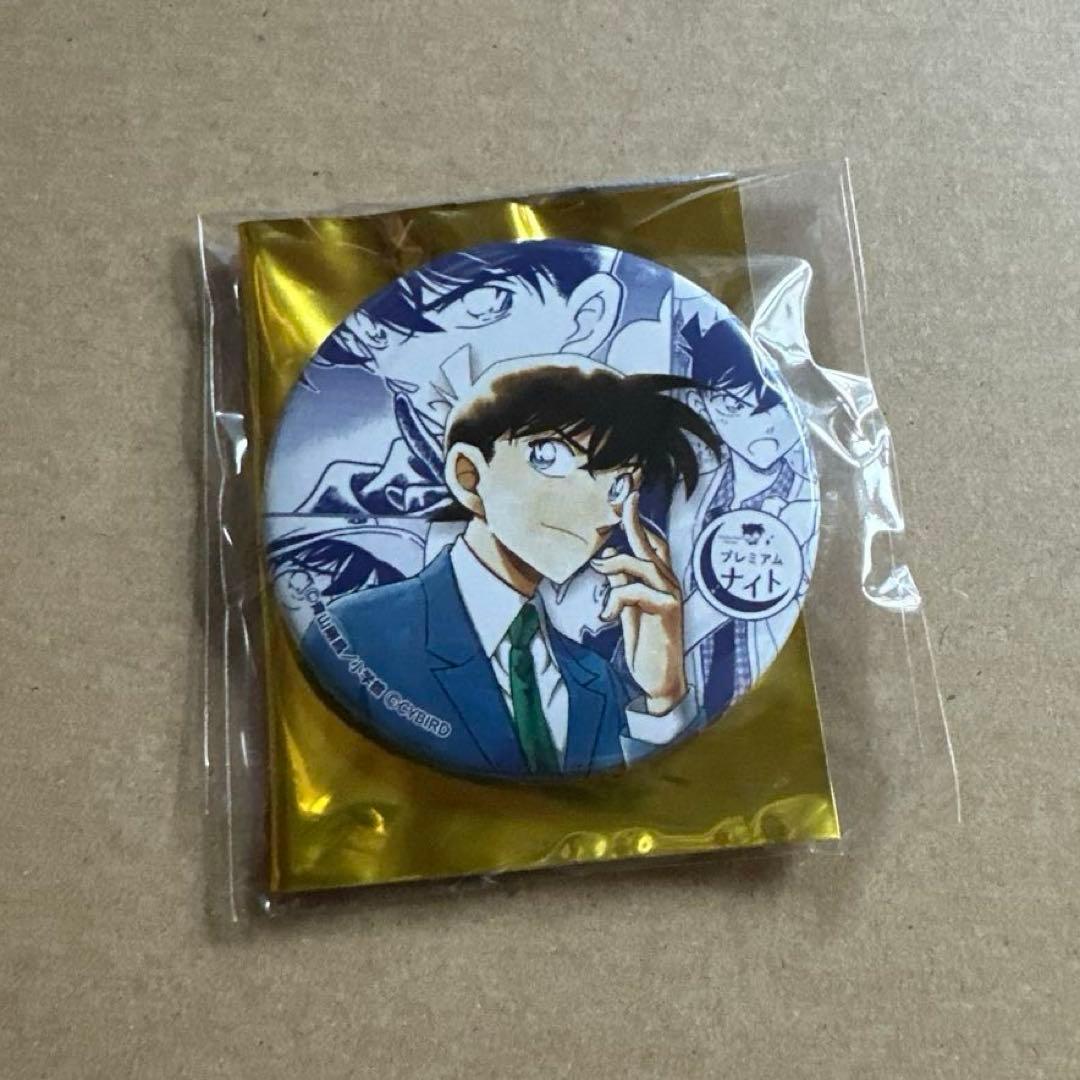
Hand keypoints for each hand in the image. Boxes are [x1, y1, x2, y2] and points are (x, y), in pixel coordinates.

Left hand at [592, 492, 686, 714]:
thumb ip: (623, 585)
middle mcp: (669, 584)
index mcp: (660, 581)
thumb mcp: (628, 610)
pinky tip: (605, 615)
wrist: (659, 683)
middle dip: (635, 520)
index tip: (625, 496)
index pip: (651, 543)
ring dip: (617, 562)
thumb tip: (610, 561)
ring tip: (599, 568)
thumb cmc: (645, 644)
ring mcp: (671, 597)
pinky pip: (639, 592)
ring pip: (643, 564)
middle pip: (652, 544)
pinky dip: (616, 598)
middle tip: (623, 498)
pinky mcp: (667, 613)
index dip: (638, 520)